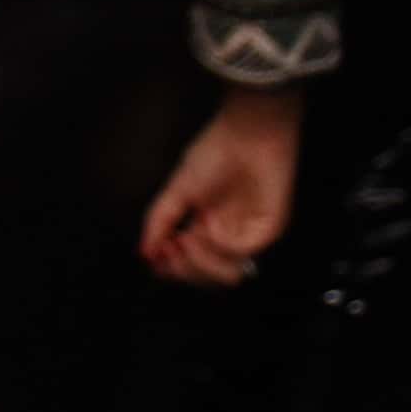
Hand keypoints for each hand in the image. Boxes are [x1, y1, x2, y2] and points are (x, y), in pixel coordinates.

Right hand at [139, 86, 301, 286]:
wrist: (246, 135)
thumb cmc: (215, 152)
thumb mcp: (176, 190)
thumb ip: (158, 222)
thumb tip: (145, 252)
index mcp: (206, 227)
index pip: (190, 263)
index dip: (172, 269)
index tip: (155, 261)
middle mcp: (227, 235)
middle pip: (206, 276)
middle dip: (182, 271)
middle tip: (168, 253)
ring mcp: (247, 234)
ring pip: (224, 274)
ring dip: (197, 264)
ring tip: (183, 241)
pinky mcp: (265, 231)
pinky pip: (240, 256)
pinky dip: (216, 250)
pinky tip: (203, 231)